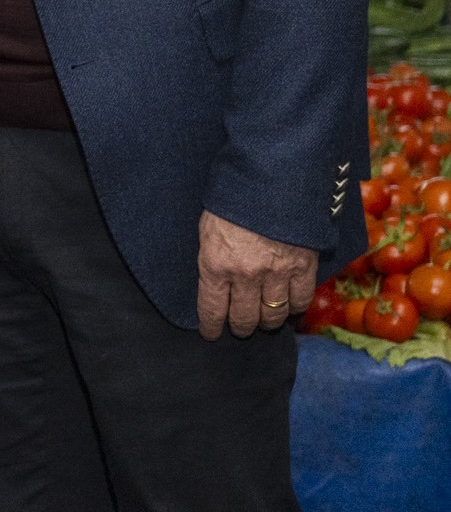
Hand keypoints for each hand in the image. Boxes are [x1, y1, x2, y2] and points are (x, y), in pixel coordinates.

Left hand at [197, 209, 316, 338]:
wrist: (271, 178)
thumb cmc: (232, 197)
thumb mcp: (208, 225)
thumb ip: (212, 254)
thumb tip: (214, 276)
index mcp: (216, 264)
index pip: (212, 309)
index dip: (212, 326)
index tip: (211, 333)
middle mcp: (245, 275)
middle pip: (245, 317)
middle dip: (241, 326)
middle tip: (240, 327)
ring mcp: (277, 273)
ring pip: (274, 314)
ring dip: (268, 320)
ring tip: (265, 320)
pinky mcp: (304, 267)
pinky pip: (301, 299)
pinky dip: (295, 306)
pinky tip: (290, 306)